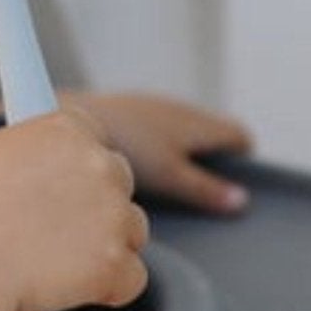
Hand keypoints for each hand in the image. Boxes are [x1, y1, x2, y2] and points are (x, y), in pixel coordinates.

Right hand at [0, 107, 149, 310]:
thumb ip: (34, 155)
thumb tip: (46, 166)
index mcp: (69, 130)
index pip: (98, 140)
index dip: (83, 170)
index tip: (72, 188)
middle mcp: (100, 165)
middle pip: (121, 184)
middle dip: (99, 209)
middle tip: (60, 233)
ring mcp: (113, 215)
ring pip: (132, 232)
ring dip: (105, 248)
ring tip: (57, 265)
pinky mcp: (115, 262)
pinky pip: (132, 279)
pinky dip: (109, 290)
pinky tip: (70, 289)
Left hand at [67, 91, 253, 214]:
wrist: (66, 115)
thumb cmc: (122, 145)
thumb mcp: (170, 176)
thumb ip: (206, 189)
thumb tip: (242, 201)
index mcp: (197, 123)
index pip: (238, 136)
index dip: (244, 161)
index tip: (239, 186)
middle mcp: (178, 110)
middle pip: (211, 134)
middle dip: (214, 161)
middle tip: (206, 195)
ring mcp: (150, 109)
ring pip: (181, 133)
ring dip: (183, 156)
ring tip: (168, 187)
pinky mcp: (125, 114)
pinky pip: (154, 133)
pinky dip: (155, 151)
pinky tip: (134, 171)